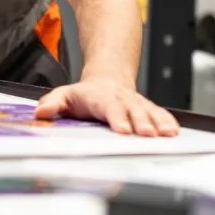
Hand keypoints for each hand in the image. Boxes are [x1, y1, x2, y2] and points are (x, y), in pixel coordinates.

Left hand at [33, 75, 179, 136]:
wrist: (107, 80)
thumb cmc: (85, 95)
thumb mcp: (65, 95)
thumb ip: (53, 103)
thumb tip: (41, 112)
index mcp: (100, 98)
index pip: (109, 107)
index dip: (116, 117)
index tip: (123, 129)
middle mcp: (121, 99)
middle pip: (132, 110)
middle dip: (141, 122)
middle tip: (147, 134)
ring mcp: (135, 103)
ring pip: (148, 111)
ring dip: (157, 122)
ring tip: (166, 133)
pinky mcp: (146, 108)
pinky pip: (158, 113)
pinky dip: (166, 121)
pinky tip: (173, 130)